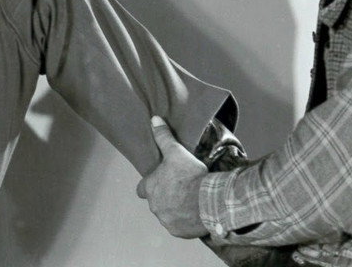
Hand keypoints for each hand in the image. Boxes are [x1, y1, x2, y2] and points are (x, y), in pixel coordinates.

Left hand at [136, 116, 209, 238]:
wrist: (210, 200)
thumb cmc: (191, 176)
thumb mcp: (176, 152)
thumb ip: (163, 137)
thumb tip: (154, 120)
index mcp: (150, 188)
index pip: (142, 188)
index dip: (151, 184)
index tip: (162, 180)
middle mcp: (154, 206)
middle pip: (155, 201)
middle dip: (164, 196)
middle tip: (180, 189)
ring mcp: (166, 220)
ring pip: (166, 214)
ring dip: (174, 209)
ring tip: (189, 200)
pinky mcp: (178, 231)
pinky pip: (178, 226)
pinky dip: (184, 221)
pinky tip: (194, 213)